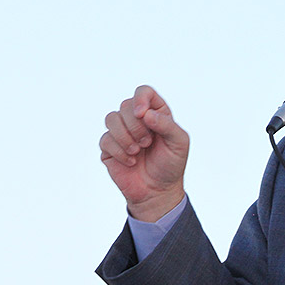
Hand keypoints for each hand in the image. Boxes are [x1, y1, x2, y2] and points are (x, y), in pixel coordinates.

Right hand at [100, 85, 189, 221]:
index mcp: (156, 113)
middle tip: (147, 143)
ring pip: (111, 118)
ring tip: (137, 151)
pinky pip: (105, 139)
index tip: (142, 115)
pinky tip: (131, 162)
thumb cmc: (171, 165)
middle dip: (135, 126)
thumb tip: (145, 114)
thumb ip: (167, 124)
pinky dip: (119, 151)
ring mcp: (121, 132)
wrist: (158, 191)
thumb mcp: (179, 143)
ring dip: (125, 136)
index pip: (144, 92)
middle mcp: (137, 120)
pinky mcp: (109, 147)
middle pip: (125, 105)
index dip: (140, 99)